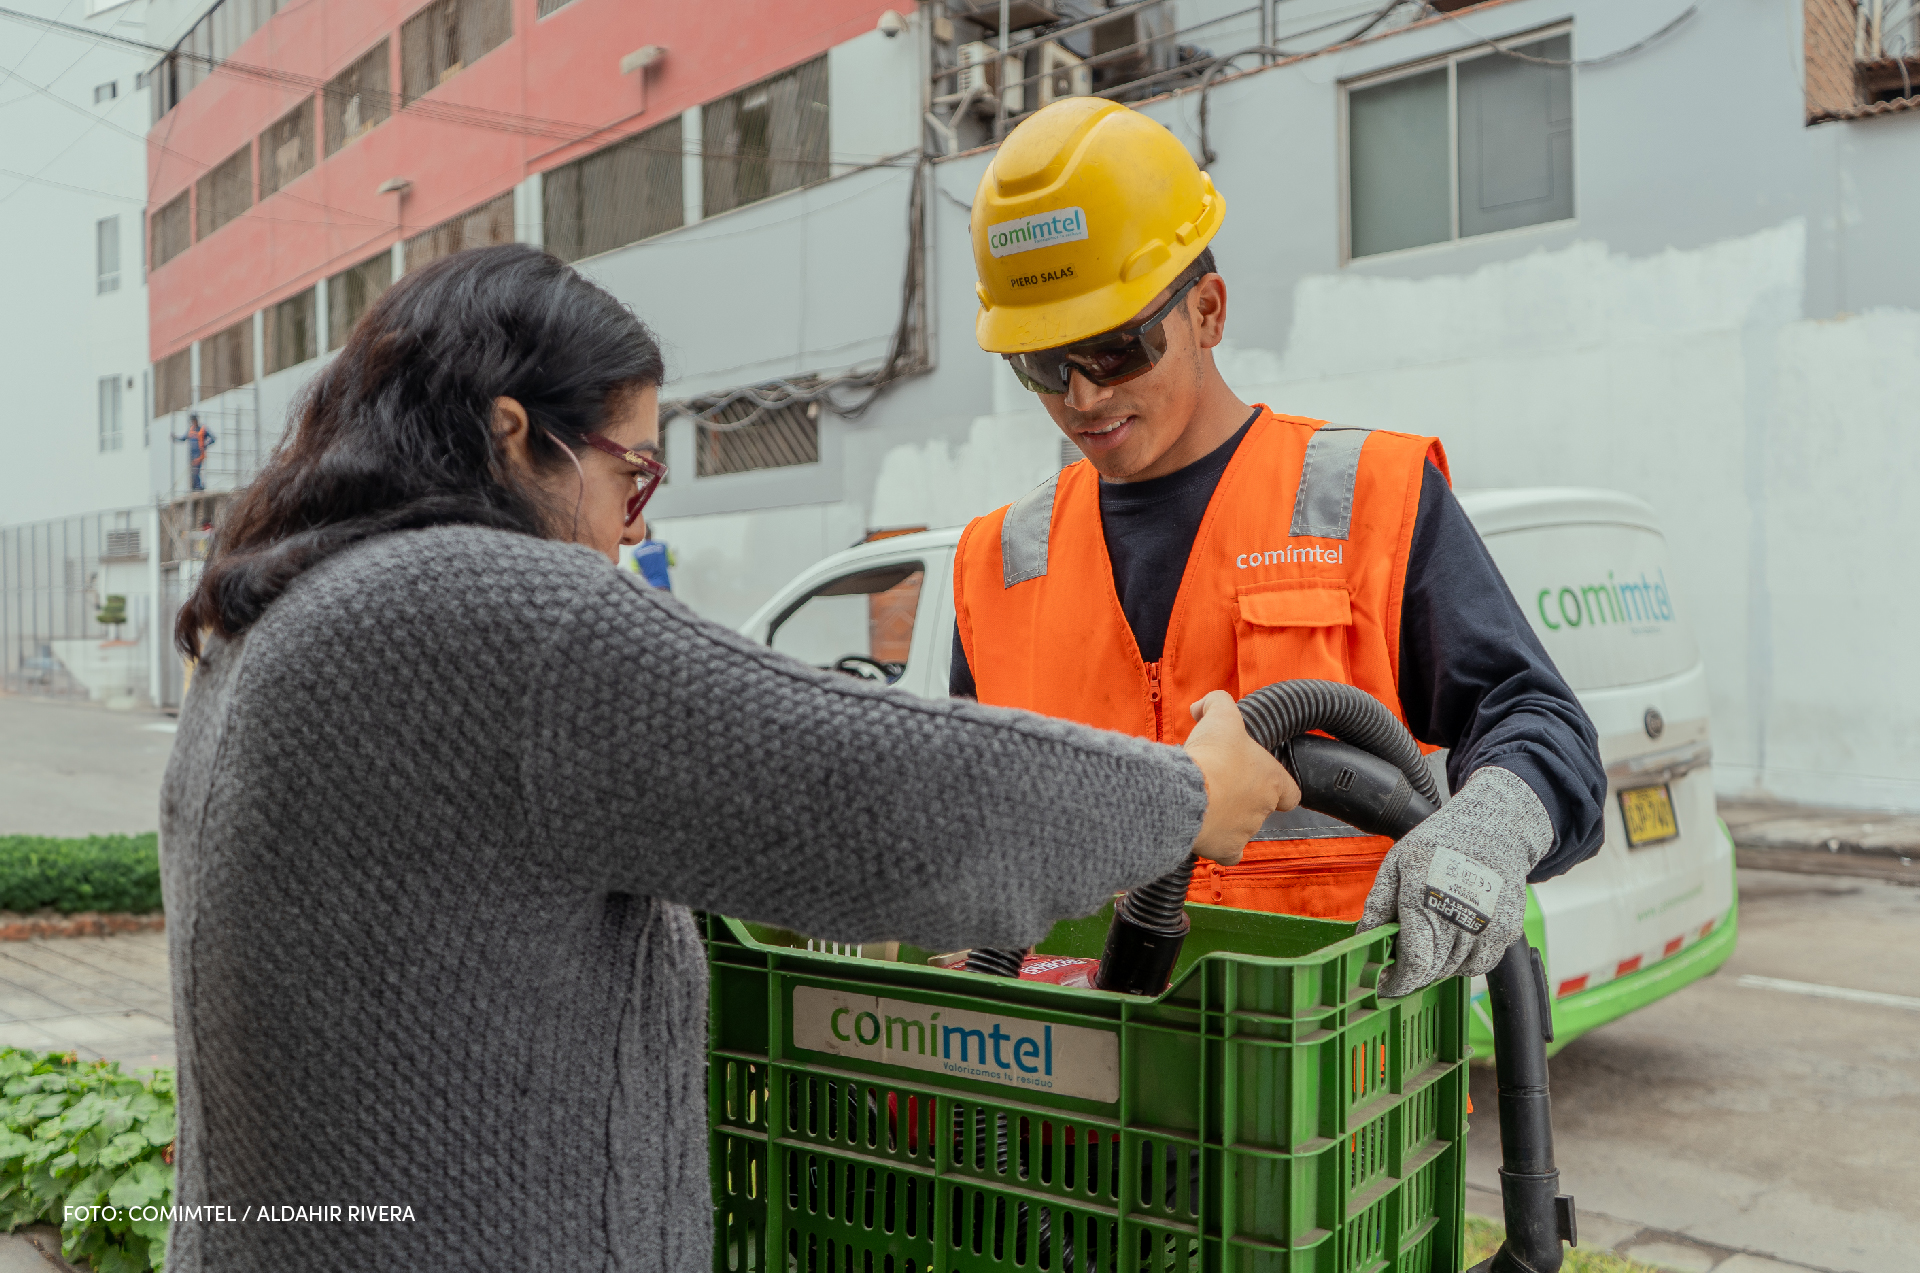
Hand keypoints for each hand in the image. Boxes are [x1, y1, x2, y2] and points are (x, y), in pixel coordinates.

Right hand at [1182, 691, 1298, 866]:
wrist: (1183, 795)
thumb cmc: (1210, 757)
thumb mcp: (1219, 715)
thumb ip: (1218, 702)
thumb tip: (1203, 705)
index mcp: (1273, 780)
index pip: (1291, 792)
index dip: (1277, 786)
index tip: (1258, 779)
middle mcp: (1264, 809)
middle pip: (1260, 807)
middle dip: (1241, 796)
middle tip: (1217, 782)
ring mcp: (1247, 832)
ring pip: (1241, 827)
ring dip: (1226, 816)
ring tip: (1202, 800)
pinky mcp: (1227, 850)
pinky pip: (1228, 852)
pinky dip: (1218, 844)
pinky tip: (1204, 830)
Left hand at [1357, 767, 1550, 997]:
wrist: (1492, 831)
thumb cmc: (1439, 844)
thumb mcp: (1396, 864)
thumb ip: (1378, 904)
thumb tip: (1363, 938)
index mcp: (1425, 900)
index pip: (1415, 963)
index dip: (1398, 982)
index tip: (1386, 986)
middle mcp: (1459, 918)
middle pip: (1433, 970)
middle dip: (1413, 974)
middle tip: (1401, 964)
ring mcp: (1486, 927)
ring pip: (1455, 970)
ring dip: (1438, 966)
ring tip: (1431, 940)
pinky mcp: (1505, 932)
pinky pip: (1479, 965)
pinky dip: (1463, 961)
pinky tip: (1455, 937)